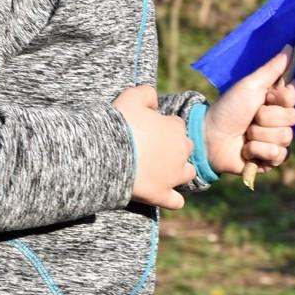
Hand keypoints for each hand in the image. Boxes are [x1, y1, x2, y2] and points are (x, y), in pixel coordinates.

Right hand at [113, 84, 194, 209]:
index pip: (176, 125)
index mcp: (174, 128)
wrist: (106, 154)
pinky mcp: (161, 195)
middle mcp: (180, 151)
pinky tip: (161, 194)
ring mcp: (173, 176)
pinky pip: (176, 202)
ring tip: (160, 171)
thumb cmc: (119, 124)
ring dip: (178, 171)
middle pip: (185, 147)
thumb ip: (146, 93)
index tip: (148, 130)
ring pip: (187, 173)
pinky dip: (171, 199)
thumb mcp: (131, 97)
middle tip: (151, 148)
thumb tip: (154, 100)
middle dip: (173, 147)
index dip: (163, 127)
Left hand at [205, 45, 294, 174]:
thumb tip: (291, 46)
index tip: (266, 96)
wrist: (209, 136)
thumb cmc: (228, 108)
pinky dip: (258, 151)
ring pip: (285, 137)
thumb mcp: (250, 85)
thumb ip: (272, 68)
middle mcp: (281, 119)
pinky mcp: (272, 159)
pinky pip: (279, 154)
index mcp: (278, 100)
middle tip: (250, 117)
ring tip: (245, 134)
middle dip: (266, 117)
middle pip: (293, 118)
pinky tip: (247, 149)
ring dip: (259, 134)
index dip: (283, 97)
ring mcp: (277, 140)